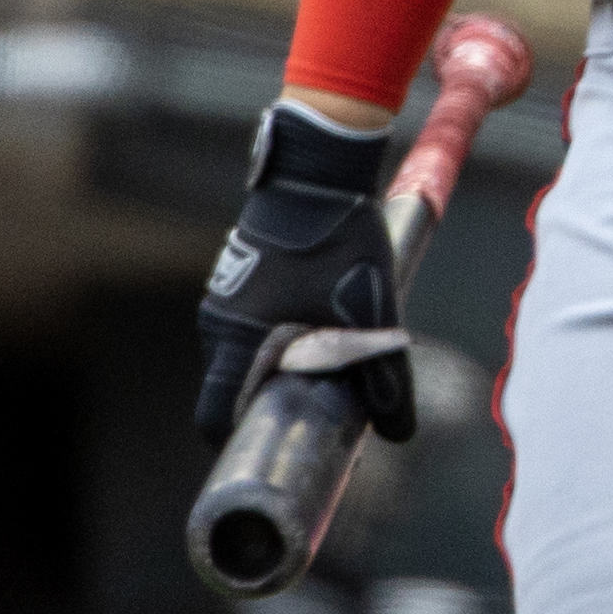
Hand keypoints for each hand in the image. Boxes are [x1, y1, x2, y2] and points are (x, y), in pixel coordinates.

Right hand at [197, 100, 415, 445]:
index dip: (238, 441)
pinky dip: (280, 336)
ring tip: (331, 360)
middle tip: (321, 407)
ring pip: (246, 355)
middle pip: (233, 390)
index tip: (277, 447)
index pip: (213, 416)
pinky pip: (253, 325)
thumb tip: (399, 433)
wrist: (320, 166)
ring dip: (281, 365)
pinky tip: (323, 323)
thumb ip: (384, 376)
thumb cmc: (338, 239)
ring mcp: (225, 297)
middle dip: (274, 404)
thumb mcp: (369, 312)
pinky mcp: (240, 276)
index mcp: (236, 339)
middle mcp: (218, 322)